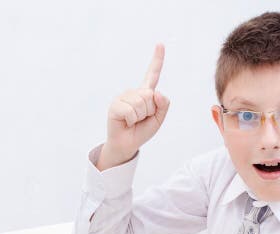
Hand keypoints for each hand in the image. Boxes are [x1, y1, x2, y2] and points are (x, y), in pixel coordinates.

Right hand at [97, 44, 170, 170]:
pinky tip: (125, 122)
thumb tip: (156, 93)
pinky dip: (131, 120)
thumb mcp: (158, 119)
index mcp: (145, 93)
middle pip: (151, 96)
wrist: (126, 144)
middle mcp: (134, 92)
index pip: (152, 74)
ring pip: (141, 103)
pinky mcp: (115, 104)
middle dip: (150, 111)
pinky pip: (131, 110)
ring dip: (140, 117)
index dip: (157, 59)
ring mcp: (124, 97)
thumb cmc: (141, 131)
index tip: (160, 44)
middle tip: (140, 119)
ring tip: (133, 121)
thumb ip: (163, 105)